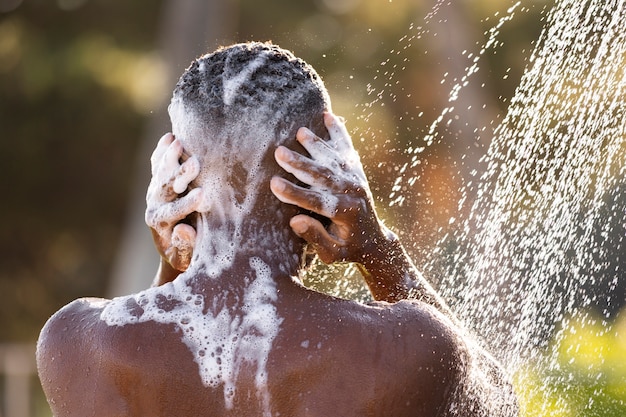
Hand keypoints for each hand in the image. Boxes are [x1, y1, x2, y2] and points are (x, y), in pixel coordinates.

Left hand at [145, 133, 203, 273]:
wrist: (174, 247)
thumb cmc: (185, 255)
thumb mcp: (185, 258)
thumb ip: (185, 245)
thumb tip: (184, 230)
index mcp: (161, 224)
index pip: (174, 213)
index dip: (187, 205)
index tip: (202, 197)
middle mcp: (155, 205)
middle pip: (166, 188)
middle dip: (180, 175)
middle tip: (195, 164)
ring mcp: (155, 191)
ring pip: (160, 173)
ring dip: (170, 157)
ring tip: (178, 143)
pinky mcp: (158, 182)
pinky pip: (157, 165)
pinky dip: (162, 151)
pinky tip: (169, 137)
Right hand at [270, 112, 392, 264]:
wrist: (374, 239)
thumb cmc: (346, 248)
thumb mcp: (331, 254)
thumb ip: (315, 238)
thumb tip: (296, 221)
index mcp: (345, 214)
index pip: (316, 201)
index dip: (294, 193)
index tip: (274, 184)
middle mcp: (353, 193)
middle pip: (323, 176)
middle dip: (300, 164)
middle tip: (279, 153)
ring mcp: (356, 179)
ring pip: (333, 159)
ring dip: (316, 145)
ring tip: (300, 132)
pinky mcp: (356, 170)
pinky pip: (346, 147)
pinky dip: (338, 131)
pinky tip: (327, 116)